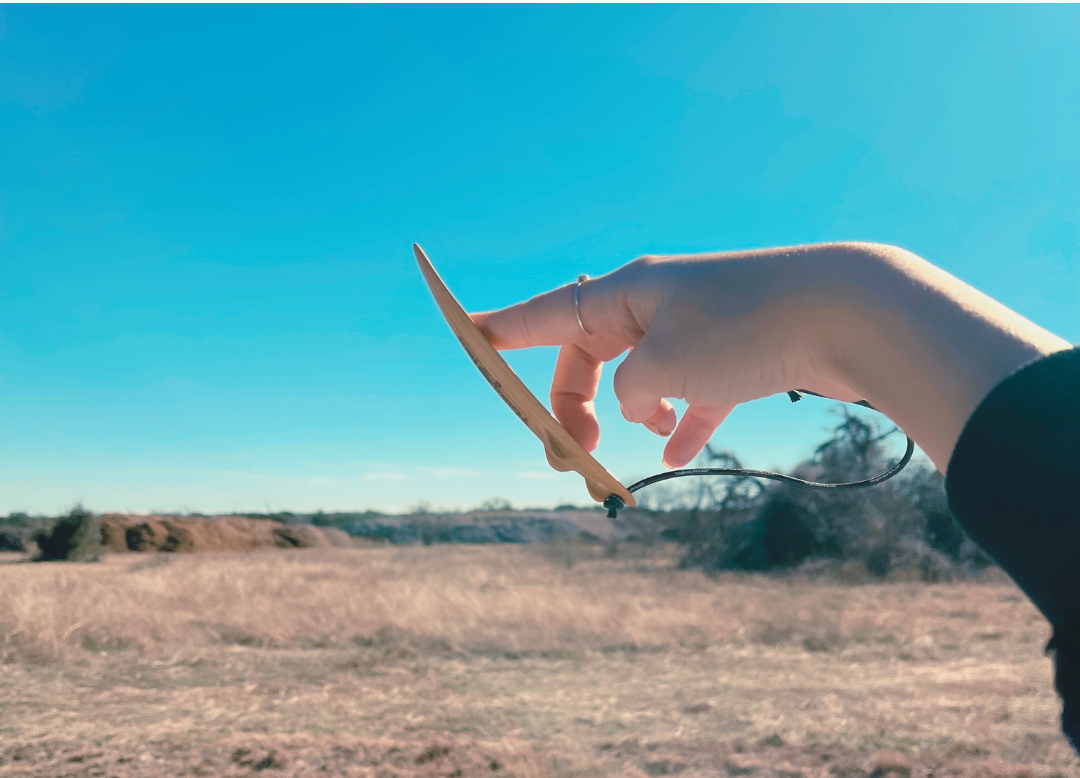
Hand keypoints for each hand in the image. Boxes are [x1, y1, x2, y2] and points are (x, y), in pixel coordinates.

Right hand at [471, 245, 866, 467]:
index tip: (466, 332)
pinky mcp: (735, 352)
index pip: (547, 313)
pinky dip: (680, 419)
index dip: (502, 328)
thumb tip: (642, 403)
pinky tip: (679, 450)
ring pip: (638, 376)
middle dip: (572, 407)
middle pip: (589, 356)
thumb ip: (632, 389)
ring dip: (628, 415)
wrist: (848, 313)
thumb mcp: (665, 364)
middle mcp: (655, 303)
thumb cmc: (748, 326)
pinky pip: (690, 389)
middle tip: (571, 457)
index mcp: (626, 293)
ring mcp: (696, 327)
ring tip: (633, 448)